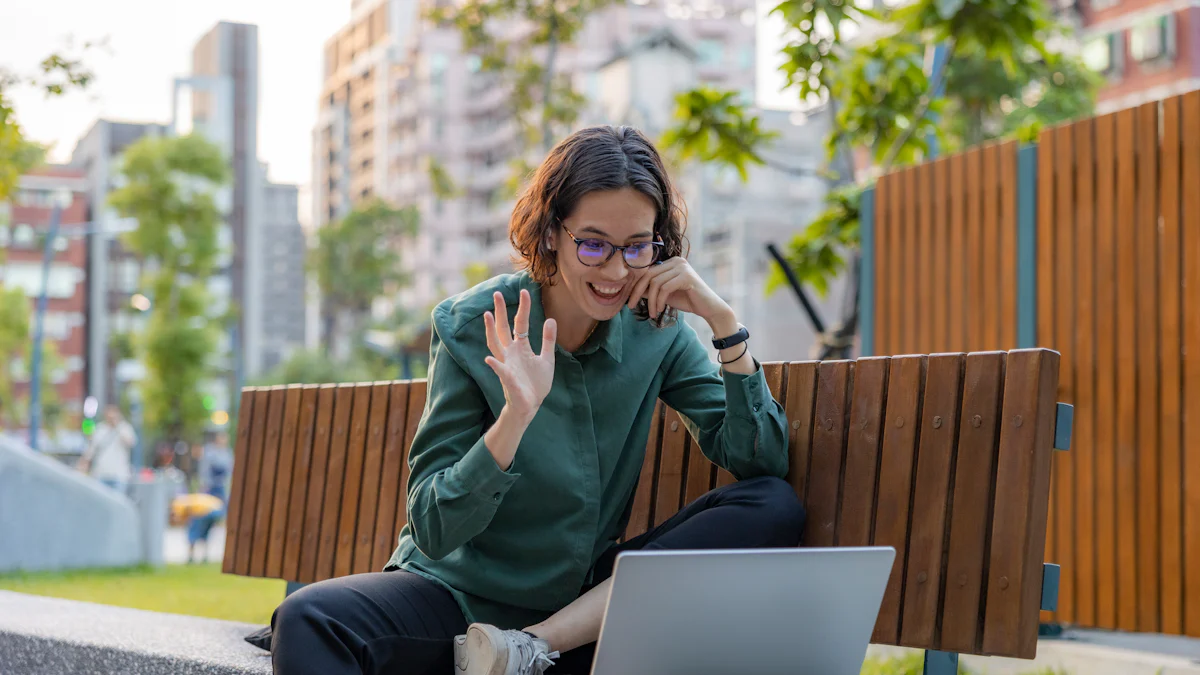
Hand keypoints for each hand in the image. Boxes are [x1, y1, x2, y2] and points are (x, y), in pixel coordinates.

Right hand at [483, 289, 557, 421]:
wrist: (530, 406)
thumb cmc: (536, 383)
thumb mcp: (547, 359)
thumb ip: (548, 340)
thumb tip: (550, 319)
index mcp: (521, 348)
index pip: (520, 323)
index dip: (523, 308)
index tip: (525, 291)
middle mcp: (511, 353)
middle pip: (503, 329)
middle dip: (500, 312)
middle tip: (496, 293)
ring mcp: (507, 365)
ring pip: (496, 344)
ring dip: (490, 331)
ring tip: (488, 315)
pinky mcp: (508, 379)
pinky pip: (500, 371)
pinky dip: (495, 365)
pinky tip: (489, 359)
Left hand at [626, 257, 730, 322]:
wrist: (709, 308)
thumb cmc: (687, 300)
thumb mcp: (664, 295)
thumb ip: (650, 290)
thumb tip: (630, 291)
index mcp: (671, 262)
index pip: (646, 272)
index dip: (635, 286)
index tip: (628, 301)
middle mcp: (676, 261)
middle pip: (648, 275)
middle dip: (637, 292)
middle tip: (630, 307)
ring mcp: (682, 267)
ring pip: (655, 283)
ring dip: (650, 301)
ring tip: (652, 313)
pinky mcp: (686, 276)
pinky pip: (665, 288)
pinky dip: (659, 301)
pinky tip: (660, 309)